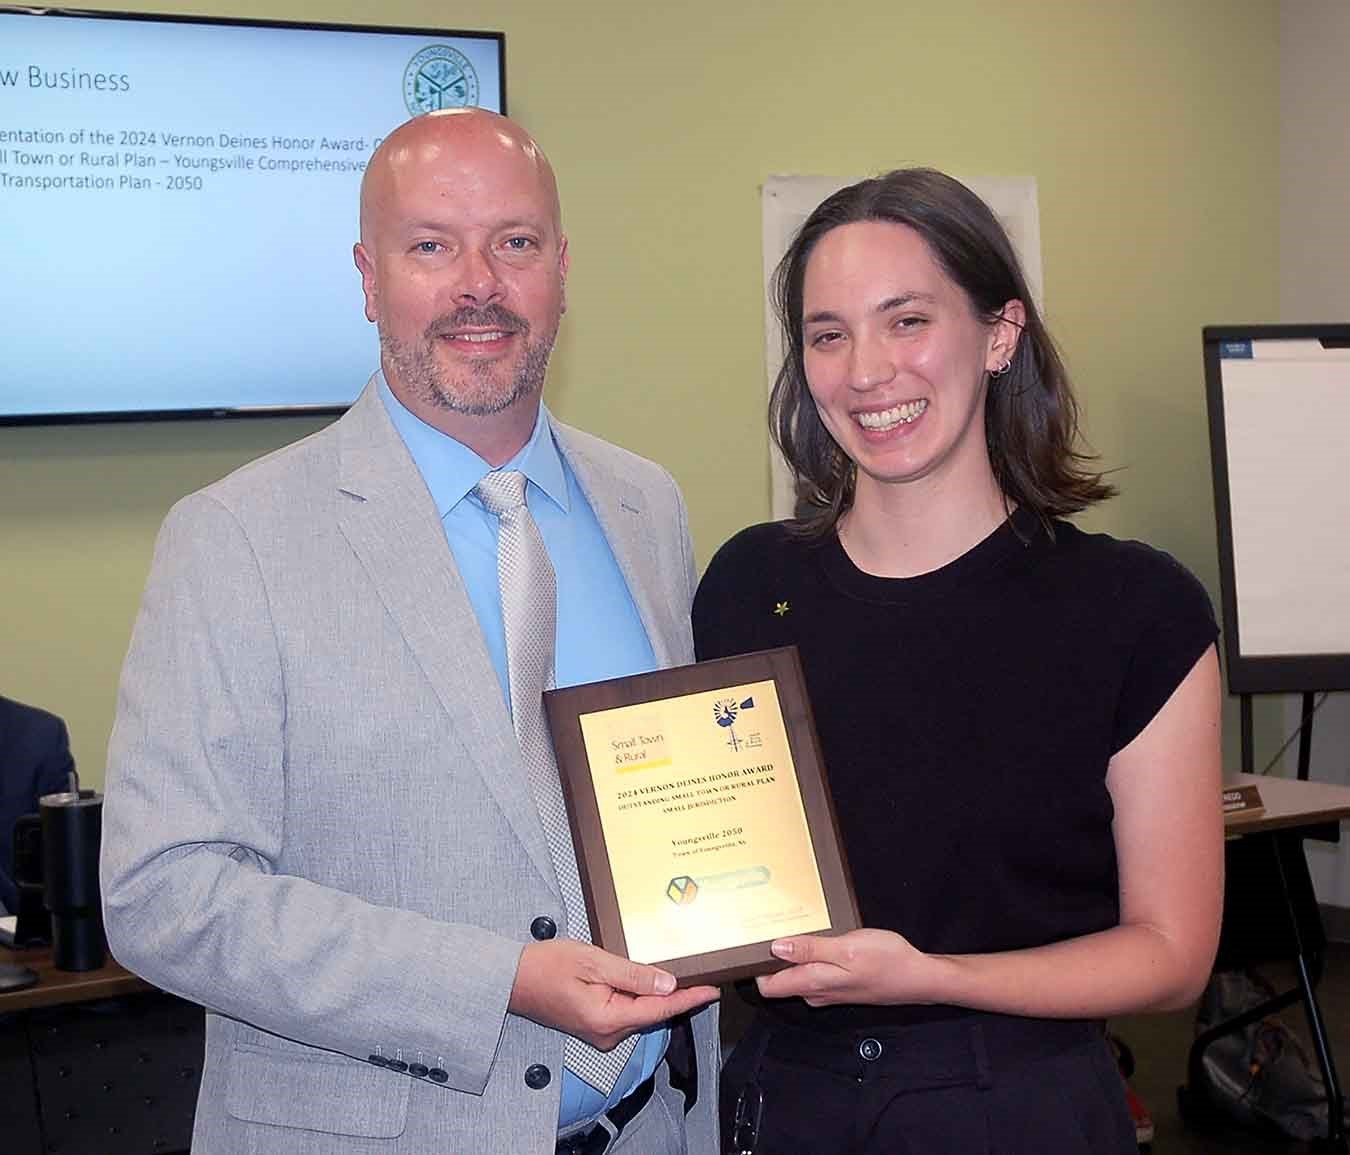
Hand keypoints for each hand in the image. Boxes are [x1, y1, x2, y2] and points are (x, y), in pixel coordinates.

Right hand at [509, 940, 718, 1050]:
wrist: (513, 979)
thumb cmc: (547, 967)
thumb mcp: (594, 962)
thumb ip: (633, 974)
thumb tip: (667, 983)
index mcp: (608, 1018)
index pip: (661, 1009)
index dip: (689, 999)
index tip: (712, 990)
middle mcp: (607, 1033)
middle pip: (653, 1012)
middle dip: (675, 993)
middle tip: (698, 971)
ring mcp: (601, 1032)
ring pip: (640, 1011)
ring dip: (654, 993)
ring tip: (674, 970)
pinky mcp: (595, 1026)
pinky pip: (626, 1011)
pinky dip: (638, 996)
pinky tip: (644, 979)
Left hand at [754, 929, 936, 1007]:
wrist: (920, 977)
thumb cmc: (888, 962)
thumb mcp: (847, 949)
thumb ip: (810, 951)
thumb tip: (776, 949)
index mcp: (813, 983)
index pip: (768, 986)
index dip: (753, 968)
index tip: (746, 944)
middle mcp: (816, 991)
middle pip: (779, 979)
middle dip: (768, 957)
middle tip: (765, 925)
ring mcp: (828, 989)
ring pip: (797, 974)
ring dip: (790, 954)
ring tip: (788, 925)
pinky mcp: (840, 982)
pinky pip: (814, 971)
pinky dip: (809, 955)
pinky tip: (815, 938)